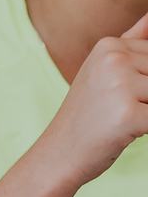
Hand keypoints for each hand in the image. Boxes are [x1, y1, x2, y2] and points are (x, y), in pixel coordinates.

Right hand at [42, 11, 147, 190]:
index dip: (143, 83)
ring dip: (146, 111)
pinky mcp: (127, 114)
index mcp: (109, 45)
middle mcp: (114, 60)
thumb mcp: (103, 71)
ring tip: (122, 120)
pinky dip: (146, 128)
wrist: (57, 156)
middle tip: (118, 110)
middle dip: (146, 96)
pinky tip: (124, 132)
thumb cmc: (85, 117)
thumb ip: (134, 40)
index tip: (118, 96)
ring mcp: (120, 86)